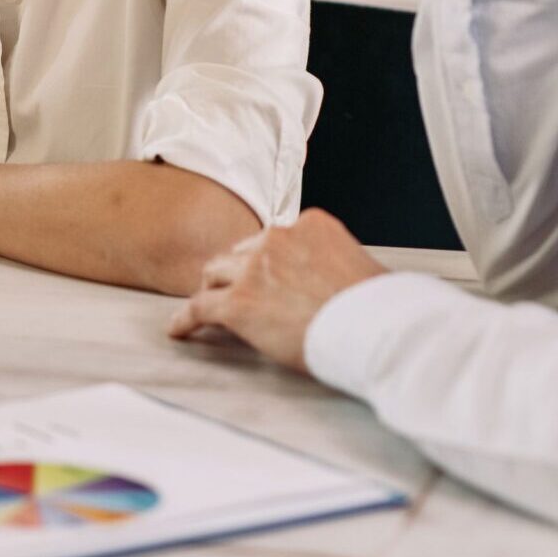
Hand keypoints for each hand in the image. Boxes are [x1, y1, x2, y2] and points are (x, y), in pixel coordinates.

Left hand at [166, 210, 386, 373]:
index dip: (264, 260)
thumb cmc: (380, 308)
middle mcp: (277, 238)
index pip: (273, 240)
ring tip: (206, 307)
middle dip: (235, 273)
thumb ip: (338, 265)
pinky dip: (185, 320)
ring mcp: (253, 269)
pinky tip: (178, 331)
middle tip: (234, 292)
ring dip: (211, 291)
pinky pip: (198, 309)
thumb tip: (345, 282)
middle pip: (240, 254)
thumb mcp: (363, 267)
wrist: (374, 328)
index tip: (264, 275)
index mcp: (310, 225)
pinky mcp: (237, 303)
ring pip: (214, 276)